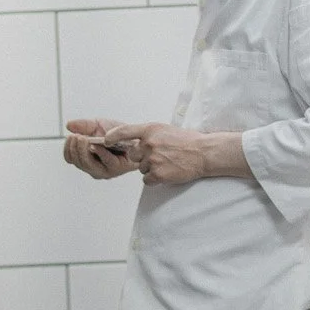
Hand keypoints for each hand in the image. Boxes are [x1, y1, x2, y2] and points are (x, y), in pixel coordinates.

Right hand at [63, 118, 136, 180]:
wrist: (136, 136)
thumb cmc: (116, 134)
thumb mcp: (97, 125)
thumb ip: (83, 125)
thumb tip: (69, 125)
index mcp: (85, 157)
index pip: (70, 157)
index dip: (68, 149)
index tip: (70, 137)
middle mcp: (92, 166)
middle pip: (77, 162)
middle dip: (75, 149)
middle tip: (77, 137)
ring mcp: (104, 170)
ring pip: (88, 165)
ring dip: (84, 151)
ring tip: (83, 139)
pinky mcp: (116, 169)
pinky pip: (106, 162)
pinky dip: (100, 153)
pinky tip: (96, 145)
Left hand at [101, 123, 250, 185]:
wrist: (204, 153)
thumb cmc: (187, 141)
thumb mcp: (166, 130)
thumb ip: (149, 135)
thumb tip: (135, 142)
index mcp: (150, 130)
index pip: (124, 131)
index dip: (112, 136)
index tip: (106, 140)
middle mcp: (149, 144)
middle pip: (133, 155)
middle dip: (141, 158)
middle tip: (158, 157)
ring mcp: (153, 159)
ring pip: (141, 168)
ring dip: (151, 169)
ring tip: (167, 163)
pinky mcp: (158, 174)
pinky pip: (147, 180)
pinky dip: (155, 179)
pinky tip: (167, 172)